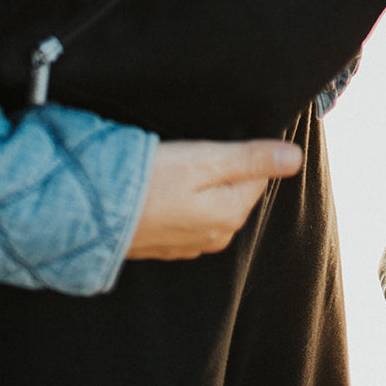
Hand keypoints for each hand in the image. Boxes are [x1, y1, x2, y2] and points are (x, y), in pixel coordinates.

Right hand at [127, 138, 301, 260]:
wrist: (89, 217)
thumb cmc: (148, 183)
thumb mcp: (205, 160)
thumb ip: (252, 159)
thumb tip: (296, 159)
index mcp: (231, 214)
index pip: (258, 174)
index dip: (242, 151)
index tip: (218, 140)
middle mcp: (216, 236)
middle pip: (235, 189)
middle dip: (223, 168)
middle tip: (192, 151)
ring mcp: (189, 245)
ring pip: (211, 202)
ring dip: (200, 184)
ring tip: (175, 166)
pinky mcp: (166, 245)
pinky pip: (188, 216)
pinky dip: (182, 199)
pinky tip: (164, 187)